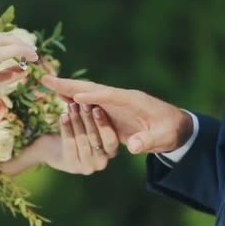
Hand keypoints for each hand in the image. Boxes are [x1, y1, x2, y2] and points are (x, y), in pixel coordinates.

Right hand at [0, 36, 38, 139]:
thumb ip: (1, 76)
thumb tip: (20, 70)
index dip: (9, 45)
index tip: (24, 52)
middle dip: (17, 43)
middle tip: (33, 51)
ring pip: (1, 43)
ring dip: (21, 46)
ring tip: (34, 55)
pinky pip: (4, 52)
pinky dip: (20, 51)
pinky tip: (31, 56)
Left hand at [26, 104, 118, 174]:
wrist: (55, 148)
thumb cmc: (78, 131)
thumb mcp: (90, 122)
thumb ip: (96, 113)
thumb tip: (96, 92)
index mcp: (112, 151)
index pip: (111, 140)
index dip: (103, 123)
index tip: (97, 107)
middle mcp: (102, 162)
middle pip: (96, 139)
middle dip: (88, 119)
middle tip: (83, 103)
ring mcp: (87, 167)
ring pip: (82, 141)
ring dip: (77, 121)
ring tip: (71, 106)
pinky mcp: (72, 167)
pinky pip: (69, 145)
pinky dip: (66, 129)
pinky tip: (63, 116)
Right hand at [42, 75, 192, 153]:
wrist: (176, 125)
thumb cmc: (170, 131)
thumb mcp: (162, 138)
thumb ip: (148, 141)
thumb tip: (133, 146)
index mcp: (133, 101)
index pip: (110, 96)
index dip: (93, 97)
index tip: (76, 97)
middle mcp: (121, 97)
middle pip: (93, 88)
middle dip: (71, 84)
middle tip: (48, 80)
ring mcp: (115, 101)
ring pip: (88, 92)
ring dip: (68, 88)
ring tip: (48, 84)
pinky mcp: (112, 108)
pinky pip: (90, 101)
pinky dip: (74, 97)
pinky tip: (61, 97)